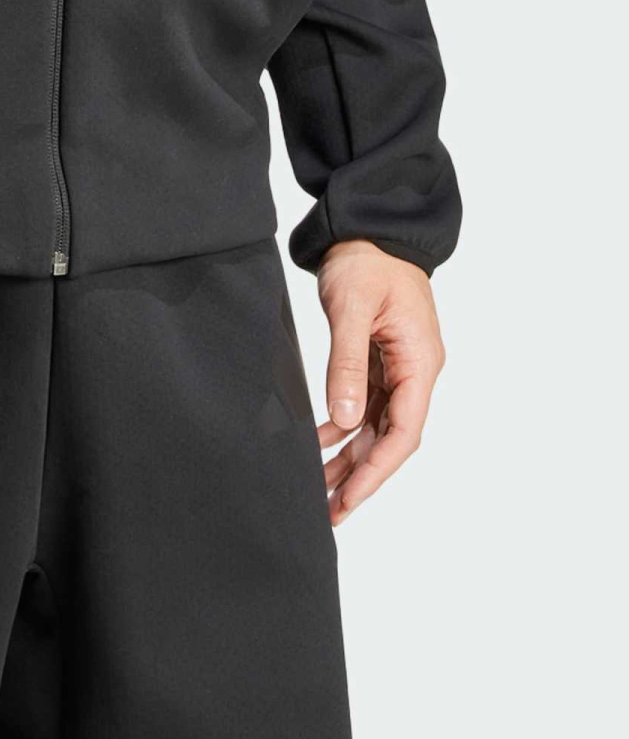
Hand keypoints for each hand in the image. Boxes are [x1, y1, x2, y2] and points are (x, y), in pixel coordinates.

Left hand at [314, 240, 445, 525]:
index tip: (350, 498)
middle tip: (331, 511)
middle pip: (390, 437)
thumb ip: (348, 363)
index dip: (377, 470)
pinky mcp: (379, 358)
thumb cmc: (366, 261)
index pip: (403, 432)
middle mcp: (415, 371)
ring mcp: (398, 366)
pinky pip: (364, 403)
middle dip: (361, 475)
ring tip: (319, 486)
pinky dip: (342, 424)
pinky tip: (318, 442)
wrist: (367, 227)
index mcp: (420, 363)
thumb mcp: (352, 309)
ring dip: (349, 455)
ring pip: (376, 425)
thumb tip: (346, 417)